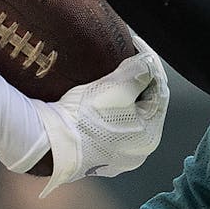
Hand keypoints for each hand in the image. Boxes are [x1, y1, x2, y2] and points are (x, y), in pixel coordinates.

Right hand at [31, 42, 169, 195]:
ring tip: (112, 79)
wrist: (49, 143)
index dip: (151, 68)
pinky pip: (109, 128)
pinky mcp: (96, 156)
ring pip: (126, 118)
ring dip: (123, 98)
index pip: (159, 94)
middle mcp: (136, 152)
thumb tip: (149, 63)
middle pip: (144, 107)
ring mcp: (115, 157)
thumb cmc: (85, 119)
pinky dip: (109, 112)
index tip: (141, 51)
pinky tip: (99, 101)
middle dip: (138, 83)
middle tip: (128, 62)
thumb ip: (139, 72)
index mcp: (149, 137)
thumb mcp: (117, 87)